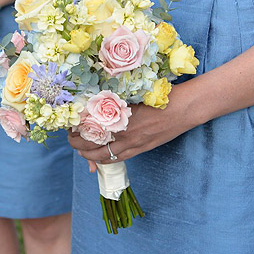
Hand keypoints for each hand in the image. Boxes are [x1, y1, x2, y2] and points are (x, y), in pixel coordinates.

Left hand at [68, 83, 201, 164]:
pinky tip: (98, 158)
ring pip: (101, 155)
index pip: (87, 126)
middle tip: (70, 138)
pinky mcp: (140, 149)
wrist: (183, 108)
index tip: (70, 124)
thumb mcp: (132, 94)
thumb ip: (114, 102)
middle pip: (90, 143)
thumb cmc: (159, 95)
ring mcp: (131, 143)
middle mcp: (122, 132)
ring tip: (80, 150)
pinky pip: (117, 159)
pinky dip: (104, 160)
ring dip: (87, 154)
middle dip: (76, 142)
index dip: (75, 128)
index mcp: (117, 115)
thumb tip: (95, 106)